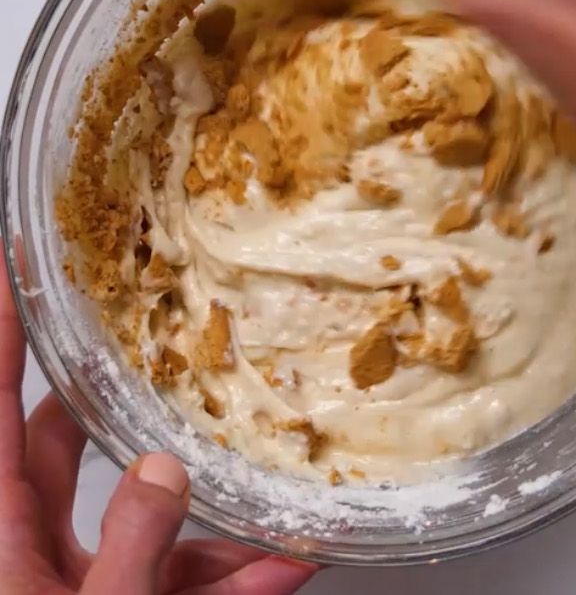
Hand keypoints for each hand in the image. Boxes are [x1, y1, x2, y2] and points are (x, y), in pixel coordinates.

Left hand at [0, 270, 318, 593]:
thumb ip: (135, 538)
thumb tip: (166, 468)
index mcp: (2, 531)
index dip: (6, 338)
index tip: (19, 275)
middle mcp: (29, 544)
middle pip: (66, 446)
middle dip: (121, 398)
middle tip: (161, 346)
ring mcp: (73, 578)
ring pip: (143, 518)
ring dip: (212, 513)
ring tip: (271, 490)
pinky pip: (177, 574)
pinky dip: (233, 572)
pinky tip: (283, 564)